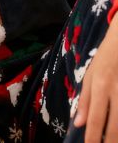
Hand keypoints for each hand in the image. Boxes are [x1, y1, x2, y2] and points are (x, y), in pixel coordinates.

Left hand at [74, 18, 117, 141]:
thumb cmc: (106, 59)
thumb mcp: (90, 75)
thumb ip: (85, 100)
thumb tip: (78, 123)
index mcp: (100, 85)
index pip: (96, 118)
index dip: (93, 136)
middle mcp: (117, 90)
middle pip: (115, 125)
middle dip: (111, 141)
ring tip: (114, 142)